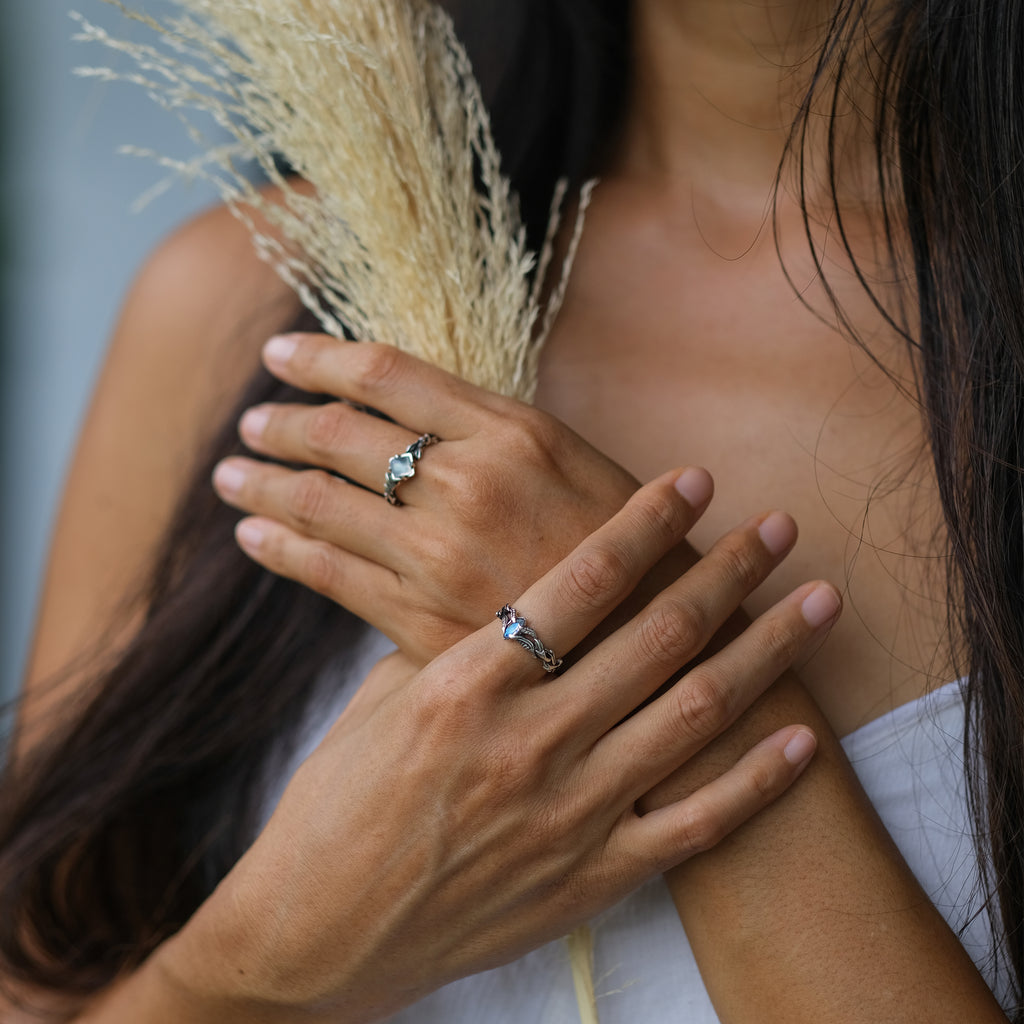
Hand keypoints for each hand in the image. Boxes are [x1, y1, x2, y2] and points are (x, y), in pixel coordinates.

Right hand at [165, 473, 839, 1022]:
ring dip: (765, 651)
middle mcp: (530, 739)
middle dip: (728, 571)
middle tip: (780, 527)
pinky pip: (696, 825)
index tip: (695, 480)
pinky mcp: (592, 877)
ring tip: (818, 601)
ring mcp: (570, 813)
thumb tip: (515, 595)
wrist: (320, 930)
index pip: (581, 581)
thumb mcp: (381, 702)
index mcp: (468, 683)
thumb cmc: (338, 805)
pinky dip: (757, 781)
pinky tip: (802, 738)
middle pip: (657, 634)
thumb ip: (454, 644)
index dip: (646, 523)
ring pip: (695, 713)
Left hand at [212, 334, 644, 662]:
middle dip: (282, 423)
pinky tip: (253, 537)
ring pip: (320, 503)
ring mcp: (439, 554)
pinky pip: (328, 573)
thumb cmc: (626, 548)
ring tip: (230, 474)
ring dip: (263, 483)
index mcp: (514, 430)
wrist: (660, 650)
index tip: (280, 355)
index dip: (322, 358)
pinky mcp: (421, 619)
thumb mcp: (573, 462)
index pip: (389, 373)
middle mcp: (469, 483)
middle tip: (250, 420)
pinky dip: (281, 549)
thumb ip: (491, 433)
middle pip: (342, 435)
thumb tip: (410, 412)